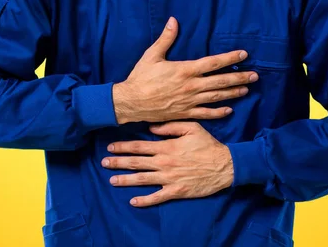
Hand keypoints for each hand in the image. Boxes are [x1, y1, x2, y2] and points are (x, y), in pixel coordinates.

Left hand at [101, 121, 233, 206]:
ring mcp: (169, 179)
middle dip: (119, 163)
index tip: (111, 146)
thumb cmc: (207, 144)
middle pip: (137, 163)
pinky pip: (157, 197)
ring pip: (142, 180)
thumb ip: (170, 126)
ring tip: (111, 180)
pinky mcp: (176, 191)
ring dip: (126, 180)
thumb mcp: (191, 127)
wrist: (223, 166)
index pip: (140, 146)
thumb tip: (152, 127)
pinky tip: (132, 201)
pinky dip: (144, 200)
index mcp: (166, 147)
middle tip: (104, 163)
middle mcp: (164, 163)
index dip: (124, 147)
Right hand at [112, 17, 258, 123]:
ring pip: (216, 97)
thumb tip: (173, 20)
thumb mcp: (152, 55)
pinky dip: (218, 112)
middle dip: (239, 78)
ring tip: (246, 89)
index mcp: (185, 70)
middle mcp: (191, 86)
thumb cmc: (141, 77)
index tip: (243, 54)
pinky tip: (229, 110)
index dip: (230, 58)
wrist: (131, 102)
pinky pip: (205, 113)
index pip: (213, 63)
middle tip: (255, 76)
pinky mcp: (185, 113)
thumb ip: (166, 38)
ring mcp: (189, 101)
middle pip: (220, 81)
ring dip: (233, 93)